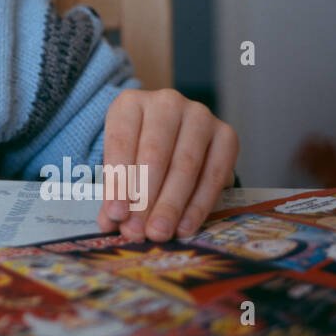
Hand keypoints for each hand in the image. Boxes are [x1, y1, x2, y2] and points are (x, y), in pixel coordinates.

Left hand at [95, 88, 238, 241]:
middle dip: (145, 199)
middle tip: (138, 232)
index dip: (118, 181)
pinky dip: (198, 205)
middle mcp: (166, 103)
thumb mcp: (120, 162)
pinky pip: (214, 175)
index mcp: (130, 103)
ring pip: (185, 166)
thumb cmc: (138, 149)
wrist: (173, 133)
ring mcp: (199, 115)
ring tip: (159, 233)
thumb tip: (109, 224)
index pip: (121, 142)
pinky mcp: (226, 134)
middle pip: (154, 155)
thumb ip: (115, 192)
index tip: (116, 215)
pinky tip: (185, 227)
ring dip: (171, 205)